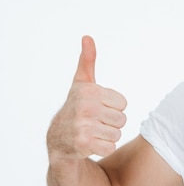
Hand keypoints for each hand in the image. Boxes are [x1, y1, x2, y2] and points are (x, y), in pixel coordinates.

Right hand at [47, 36, 126, 161]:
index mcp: (90, 91)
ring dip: (107, 136)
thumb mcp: (82, 83)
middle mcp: (85, 107)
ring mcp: (83, 126)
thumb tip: (87, 37)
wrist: (58, 138)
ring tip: (92, 132)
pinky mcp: (83, 144)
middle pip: (122, 120)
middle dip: (111, 123)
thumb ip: (87, 61)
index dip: (113, 108)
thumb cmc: (76, 107)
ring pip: (117, 134)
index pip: (123, 104)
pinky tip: (90, 143)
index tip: (98, 108)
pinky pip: (110, 147)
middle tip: (95, 122)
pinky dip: (103, 148)